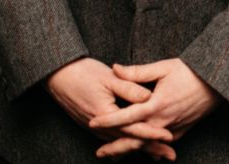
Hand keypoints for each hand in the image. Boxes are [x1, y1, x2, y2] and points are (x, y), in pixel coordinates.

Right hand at [45, 57, 173, 151]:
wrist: (58, 76)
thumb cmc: (83, 73)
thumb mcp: (108, 77)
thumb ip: (129, 88)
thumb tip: (148, 97)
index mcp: (106, 115)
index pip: (134, 128)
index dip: (153, 133)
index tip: (170, 137)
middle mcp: (100, 127)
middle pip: (130, 141)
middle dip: (151, 148)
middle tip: (170, 155)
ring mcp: (95, 128)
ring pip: (121, 143)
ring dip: (140, 148)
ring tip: (158, 155)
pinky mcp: (93, 126)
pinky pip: (113, 139)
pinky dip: (126, 144)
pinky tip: (134, 147)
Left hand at [89, 58, 218, 159]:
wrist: (218, 82)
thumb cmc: (191, 71)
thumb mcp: (164, 67)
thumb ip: (137, 71)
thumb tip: (115, 68)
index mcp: (156, 104)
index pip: (126, 116)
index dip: (108, 120)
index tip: (92, 123)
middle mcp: (163, 120)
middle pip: (135, 140)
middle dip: (116, 148)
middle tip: (99, 153)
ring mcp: (173, 128)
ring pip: (148, 145)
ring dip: (130, 150)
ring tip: (115, 155)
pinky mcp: (182, 130)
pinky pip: (162, 144)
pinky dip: (151, 150)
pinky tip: (144, 153)